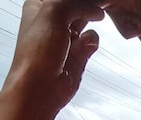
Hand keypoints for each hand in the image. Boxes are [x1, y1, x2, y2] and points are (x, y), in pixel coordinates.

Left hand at [0, 0, 107, 119]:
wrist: (40, 89)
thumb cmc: (37, 51)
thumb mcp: (54, 13)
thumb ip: (76, 4)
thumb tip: (97, 10)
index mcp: (40, 4)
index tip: (94, 0)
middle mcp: (53, 18)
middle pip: (77, 4)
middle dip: (89, 5)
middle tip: (102, 3)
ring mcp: (66, 36)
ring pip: (87, 18)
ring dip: (92, 18)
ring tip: (99, 16)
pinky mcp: (78, 53)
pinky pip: (92, 39)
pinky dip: (91, 40)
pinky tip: (85, 45)